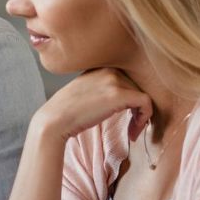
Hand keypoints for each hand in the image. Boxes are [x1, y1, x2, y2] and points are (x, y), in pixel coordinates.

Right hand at [33, 68, 152, 144]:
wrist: (54, 120)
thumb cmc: (65, 113)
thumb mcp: (84, 92)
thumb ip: (100, 89)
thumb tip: (115, 101)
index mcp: (100, 68)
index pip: (128, 80)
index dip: (131, 99)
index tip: (127, 115)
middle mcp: (109, 70)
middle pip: (137, 87)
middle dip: (138, 108)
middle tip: (132, 126)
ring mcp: (114, 80)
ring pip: (143, 95)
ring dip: (142, 115)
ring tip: (132, 130)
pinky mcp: (119, 94)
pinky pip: (145, 102)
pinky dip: (144, 118)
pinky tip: (133, 132)